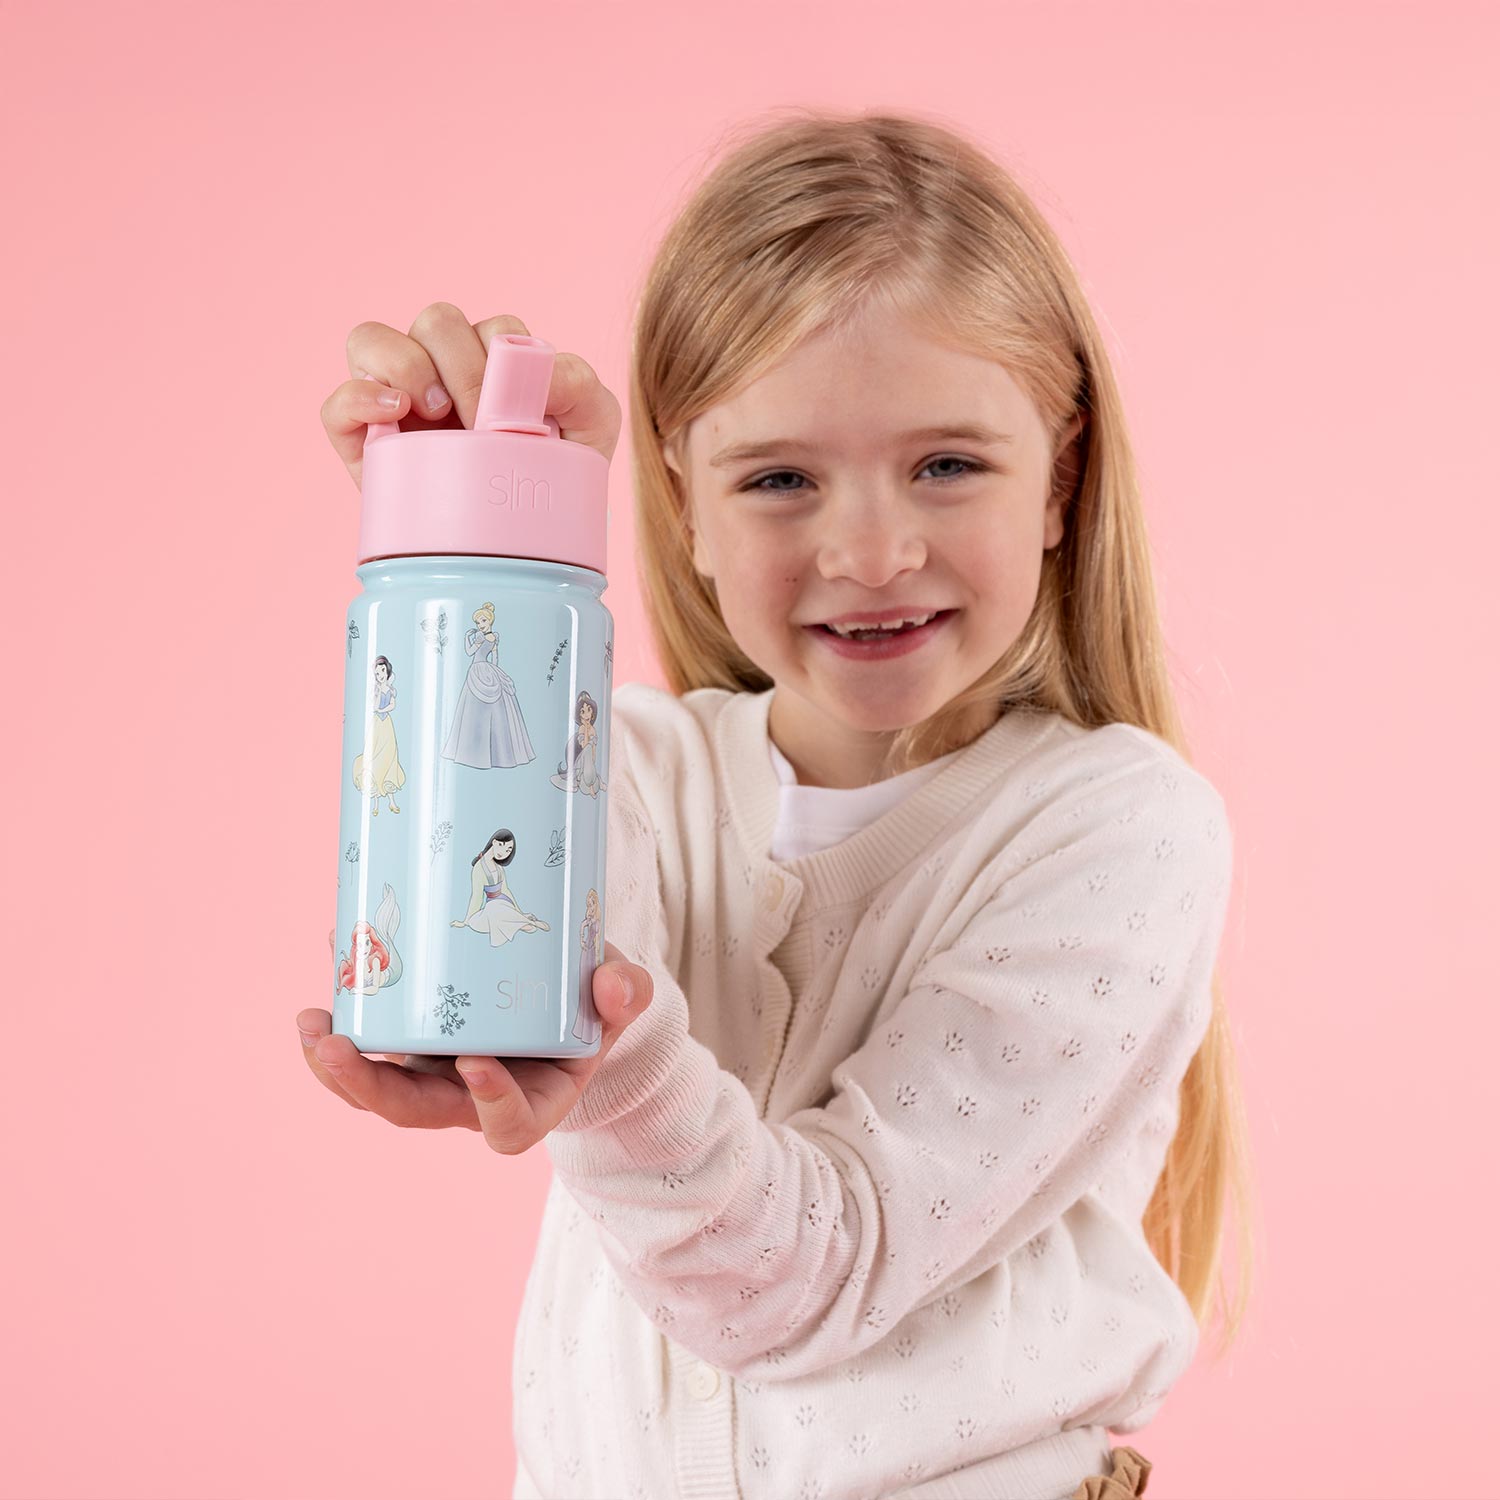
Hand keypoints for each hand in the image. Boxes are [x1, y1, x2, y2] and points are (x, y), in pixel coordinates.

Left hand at [296, 940, 652, 1151]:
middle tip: (337, 1047)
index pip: (507, 1125)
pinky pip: (370, 1044)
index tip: (476, 1062)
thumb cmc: (595, 1005)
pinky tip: (335, 969)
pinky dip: (348, 1016)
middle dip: (371, 1087)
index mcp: (533, 1103)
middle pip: (416, 1112)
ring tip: (312, 1023)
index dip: (490, 1101)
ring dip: (337, 1065)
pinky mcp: (411, 1042)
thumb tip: (614, 985)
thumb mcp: (622, 999)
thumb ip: (627, 995)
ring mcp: (435, 1073)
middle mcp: (473, 1098)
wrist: (569, 994)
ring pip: (378, 1089)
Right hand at [320, 303, 621, 488]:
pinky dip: (359, 398)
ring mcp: (396, 400)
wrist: (530, 543)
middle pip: (434, 322)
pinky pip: (337, 402)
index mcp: (492, 356)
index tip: (517, 407)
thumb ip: (578, 383)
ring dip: (407, 366)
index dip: (502, 355)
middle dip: (463, 367)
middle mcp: (440, 367)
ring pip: (371, 339)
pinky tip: (394, 413)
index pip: (490, 327)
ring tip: (437, 413)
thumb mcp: (591, 425)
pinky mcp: (362, 440)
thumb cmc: (560, 472)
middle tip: (482, 424)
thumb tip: (532, 367)